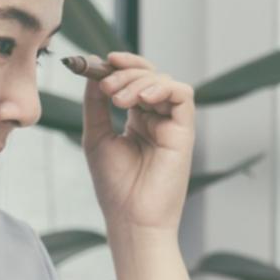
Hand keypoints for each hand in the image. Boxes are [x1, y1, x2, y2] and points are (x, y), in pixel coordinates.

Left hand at [80, 52, 195, 231]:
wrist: (130, 218)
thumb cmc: (115, 185)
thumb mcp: (96, 136)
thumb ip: (95, 103)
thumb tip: (94, 70)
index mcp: (138, 120)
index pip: (134, 80)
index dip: (120, 65)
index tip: (99, 61)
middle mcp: (157, 119)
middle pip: (148, 74)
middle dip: (125, 73)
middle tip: (106, 85)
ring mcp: (172, 124)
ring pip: (163, 81)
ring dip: (138, 81)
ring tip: (118, 99)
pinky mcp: (185, 131)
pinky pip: (182, 95)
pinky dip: (162, 88)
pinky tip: (142, 99)